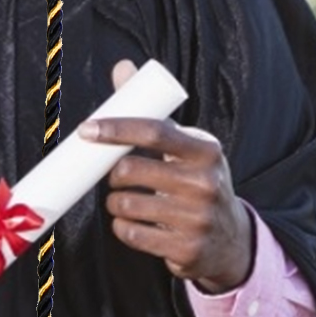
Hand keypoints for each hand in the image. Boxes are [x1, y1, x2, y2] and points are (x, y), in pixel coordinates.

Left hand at [80, 59, 251, 291]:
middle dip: (112, 174)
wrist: (229, 238)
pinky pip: (130, 233)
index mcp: (205, 150)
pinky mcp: (186, 249)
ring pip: (124, 204)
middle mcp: (206, 183)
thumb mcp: (185, 146)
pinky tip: (136, 224)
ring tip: (129, 201)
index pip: (154, 131)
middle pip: (130, 170)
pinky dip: (122, 228)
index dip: (115, 128)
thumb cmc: (195, 181)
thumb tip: (123, 67)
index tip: (86, 129)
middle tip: (118, 176)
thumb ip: (152, 111)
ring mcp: (197, 218)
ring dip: (115, 203)